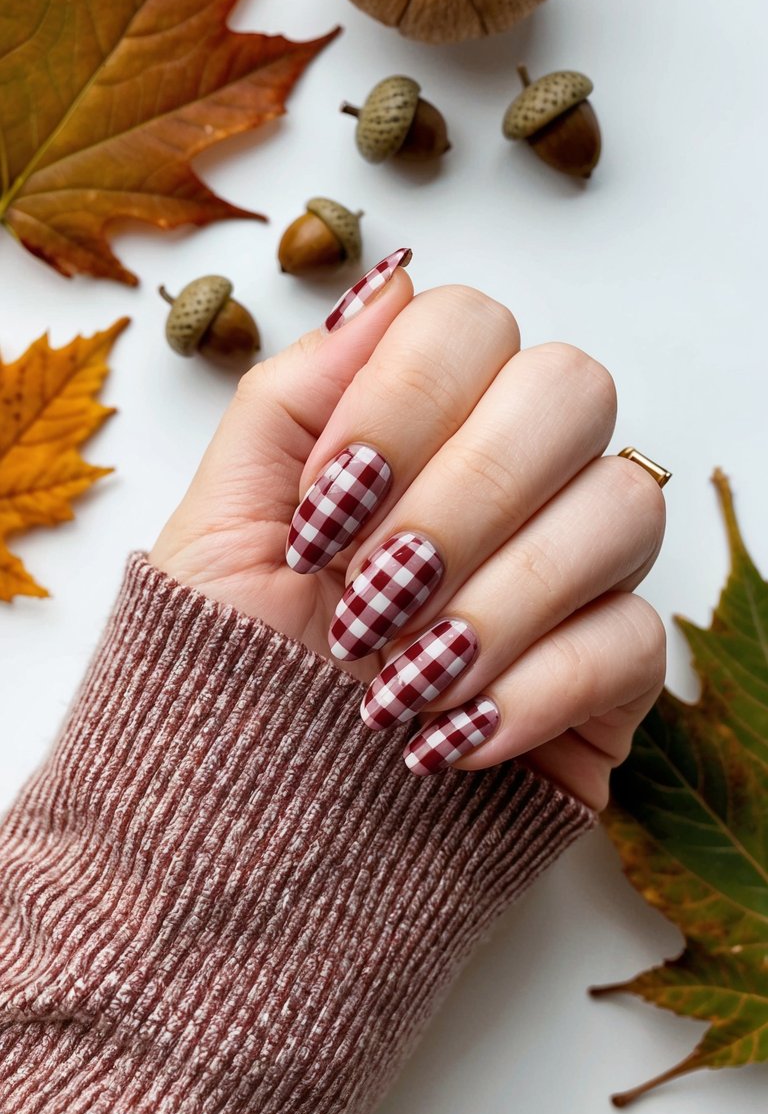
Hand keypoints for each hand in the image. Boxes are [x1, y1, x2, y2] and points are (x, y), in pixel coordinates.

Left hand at [150, 251, 665, 809]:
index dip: (403, 401)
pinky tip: (448, 740)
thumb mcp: (219, 525)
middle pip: (572, 387)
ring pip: (622, 505)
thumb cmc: (225, 673)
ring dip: (499, 597)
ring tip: (393, 683)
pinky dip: (535, 687)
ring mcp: (569, 572)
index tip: (324, 507)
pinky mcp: (608, 676)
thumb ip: (292, 397)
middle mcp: (509, 479)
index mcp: (415, 428)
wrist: (243, 834)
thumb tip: (387, 279)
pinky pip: (639, 638)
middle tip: (371, 589)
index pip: (472, 324)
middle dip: (466, 490)